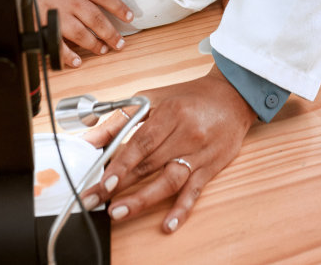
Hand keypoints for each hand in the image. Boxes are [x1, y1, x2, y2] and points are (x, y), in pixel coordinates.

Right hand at [31, 0, 133, 66]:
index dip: (119, 7)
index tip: (129, 16)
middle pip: (97, 18)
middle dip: (111, 32)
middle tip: (119, 43)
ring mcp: (57, 12)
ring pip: (82, 32)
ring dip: (94, 44)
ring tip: (102, 50)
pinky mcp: (42, 24)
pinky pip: (57, 43)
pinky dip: (67, 55)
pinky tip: (76, 61)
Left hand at [80, 69, 255, 232]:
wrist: (231, 96)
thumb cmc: (188, 97)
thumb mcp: (152, 100)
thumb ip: (119, 121)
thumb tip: (89, 140)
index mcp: (171, 113)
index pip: (142, 143)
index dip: (121, 164)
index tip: (103, 181)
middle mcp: (187, 134)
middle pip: (150, 164)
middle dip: (120, 185)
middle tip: (96, 200)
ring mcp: (200, 153)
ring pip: (170, 181)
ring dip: (143, 199)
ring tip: (120, 212)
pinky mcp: (211, 167)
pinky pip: (194, 191)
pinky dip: (181, 209)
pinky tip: (168, 224)